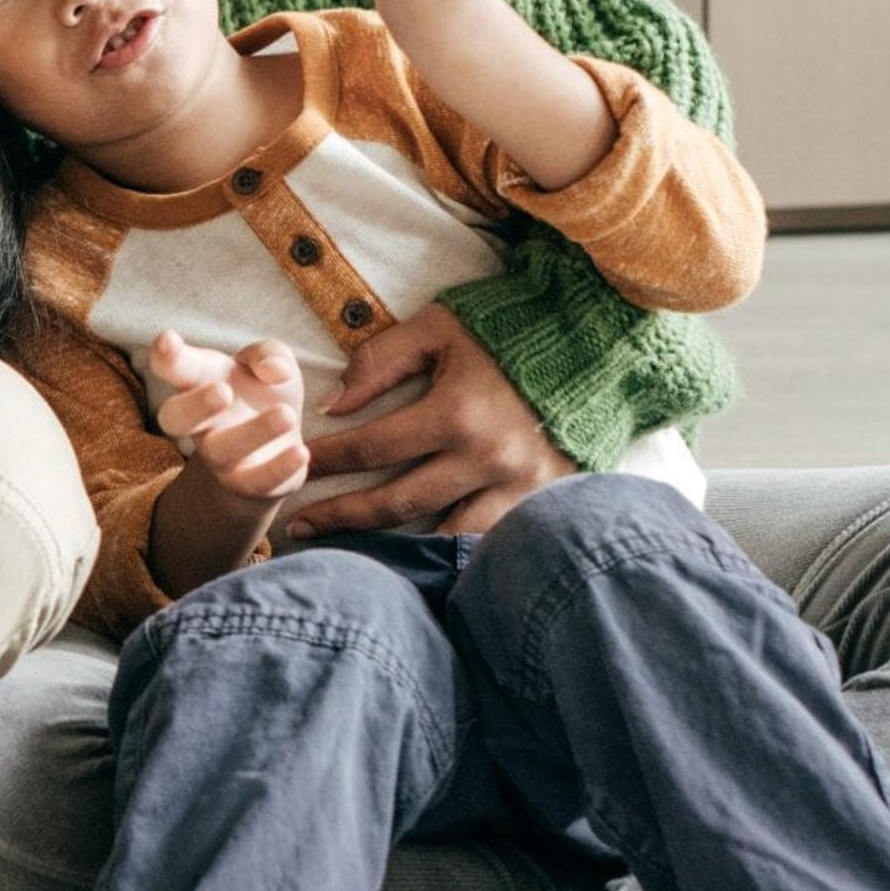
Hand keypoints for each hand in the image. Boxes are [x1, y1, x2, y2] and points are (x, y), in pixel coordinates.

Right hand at [150, 331, 308, 499]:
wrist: (274, 453)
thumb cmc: (262, 396)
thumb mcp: (272, 363)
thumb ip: (270, 354)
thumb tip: (273, 370)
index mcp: (199, 383)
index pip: (174, 367)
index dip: (166, 356)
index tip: (168, 341)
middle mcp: (201, 423)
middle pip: (175, 418)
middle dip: (194, 405)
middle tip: (222, 391)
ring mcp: (221, 456)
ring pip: (222, 450)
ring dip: (253, 433)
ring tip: (286, 415)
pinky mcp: (249, 483)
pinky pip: (258, 480)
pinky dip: (279, 468)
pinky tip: (301, 452)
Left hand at [284, 304, 569, 537]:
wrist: (596, 344)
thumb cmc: (507, 328)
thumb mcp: (440, 326)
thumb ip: (382, 360)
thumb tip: (332, 404)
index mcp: (456, 413)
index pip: (372, 448)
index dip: (326, 462)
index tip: (292, 468)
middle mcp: (486, 461)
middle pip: (396, 504)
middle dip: (341, 517)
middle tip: (297, 526)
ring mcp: (518, 489)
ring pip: (441, 537)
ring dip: (392, 551)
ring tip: (349, 556)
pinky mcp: (542, 503)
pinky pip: (487, 542)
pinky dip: (450, 555)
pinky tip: (417, 564)